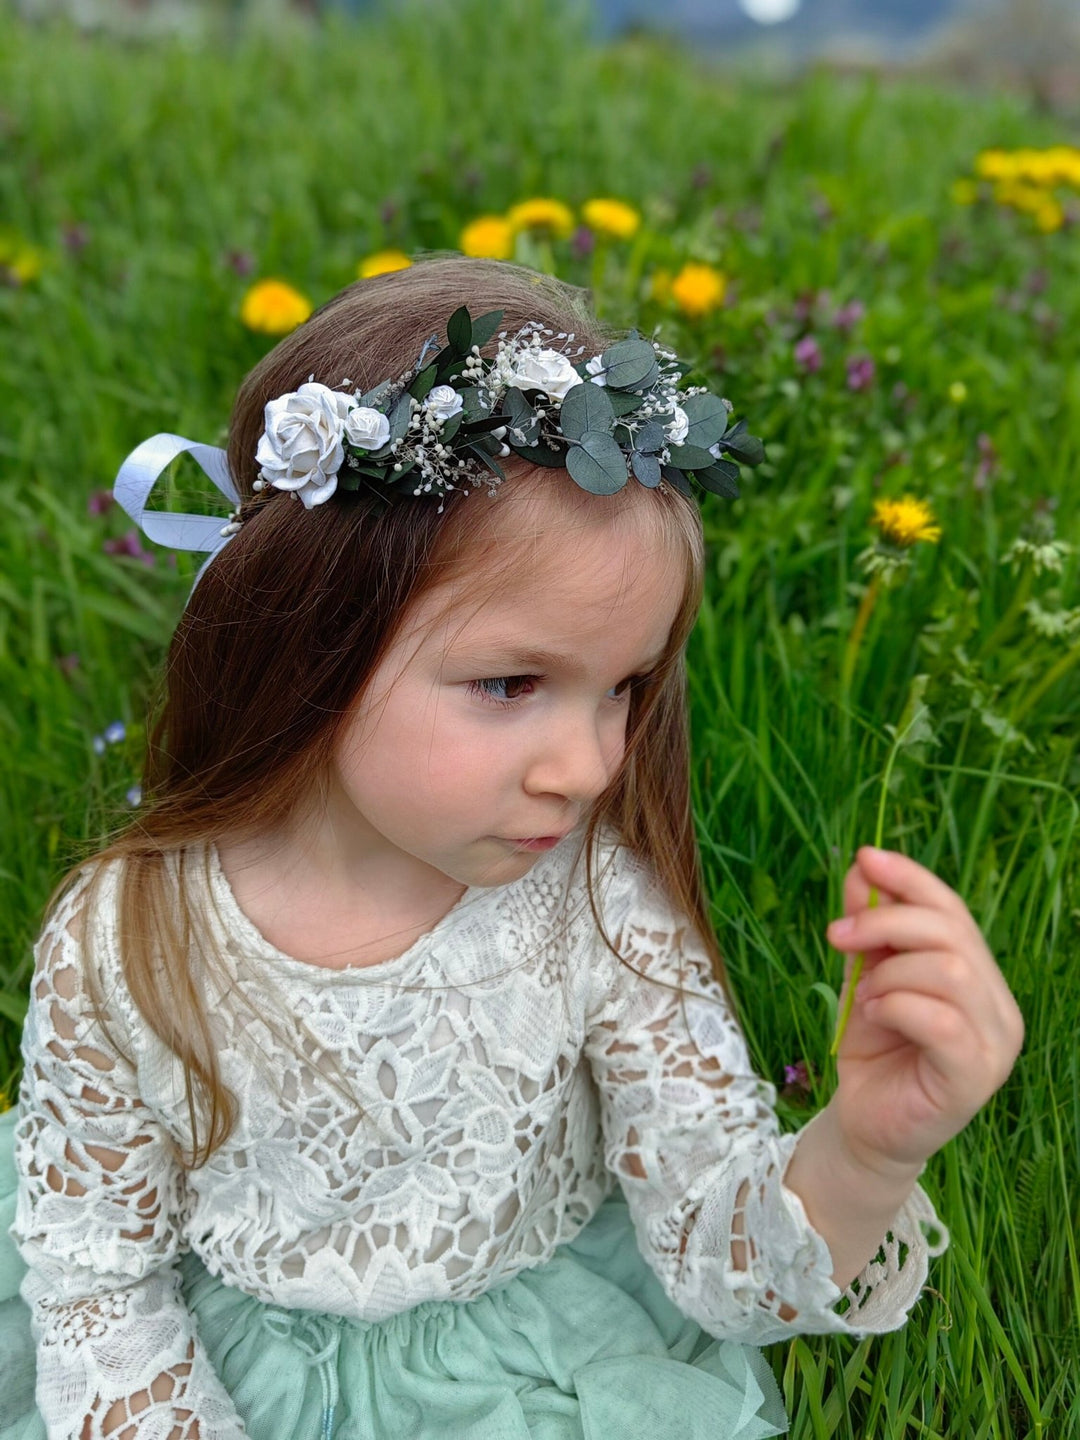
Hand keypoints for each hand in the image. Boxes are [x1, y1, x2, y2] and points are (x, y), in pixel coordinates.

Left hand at [825, 846, 1024, 1177]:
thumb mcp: (865, 977)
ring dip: (890, 972)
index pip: (954, 910)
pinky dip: (897, 1006)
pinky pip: (942, 1021)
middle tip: (837, 934)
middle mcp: (999, 1007)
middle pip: (952, 933)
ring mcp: (995, 1044)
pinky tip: (875, 1017)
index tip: (864, 857)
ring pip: (949, 970)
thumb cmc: (875, 1050)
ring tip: (865, 995)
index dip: (910, 879)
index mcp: (979, 976)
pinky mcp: (974, 1077)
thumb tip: (861, 869)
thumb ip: (869, 930)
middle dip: (885, 922)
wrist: (865, 1123)